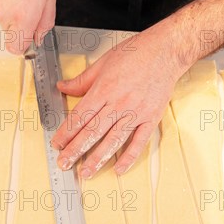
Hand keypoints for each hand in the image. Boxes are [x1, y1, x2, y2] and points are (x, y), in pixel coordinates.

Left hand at [51, 24, 188, 177]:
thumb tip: (62, 87)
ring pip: (113, 140)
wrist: (166, 51)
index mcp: (104, 89)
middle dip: (76, 150)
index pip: (80, 116)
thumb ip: (82, 80)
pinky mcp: (151, 118)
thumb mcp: (102, 63)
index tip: (57, 144)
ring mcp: (135, 112)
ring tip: (86, 171)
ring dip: (98, 158)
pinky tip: (119, 169)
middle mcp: (118, 103)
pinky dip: (129, 157)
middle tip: (64, 163)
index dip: (66, 132)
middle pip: (93, 131)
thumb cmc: (136, 53)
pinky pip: (139, 141)